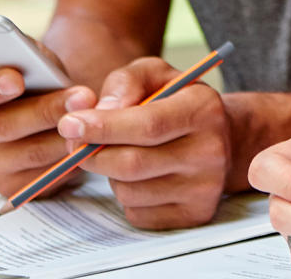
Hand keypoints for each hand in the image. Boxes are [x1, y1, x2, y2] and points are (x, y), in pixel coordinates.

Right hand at [0, 68, 82, 199]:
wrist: (45, 110)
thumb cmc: (34, 80)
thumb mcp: (30, 61)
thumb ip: (27, 58)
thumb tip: (35, 64)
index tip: (16, 79)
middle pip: (3, 127)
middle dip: (47, 110)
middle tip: (81, 96)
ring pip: (31, 152)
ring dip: (67, 134)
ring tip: (94, 117)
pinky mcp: (11, 187)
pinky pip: (45, 175)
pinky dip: (70, 157)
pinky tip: (89, 141)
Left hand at [59, 56, 232, 229]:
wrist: (221, 138)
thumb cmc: (177, 101)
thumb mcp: (154, 75)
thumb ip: (124, 83)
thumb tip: (96, 113)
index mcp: (203, 109)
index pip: (148, 125)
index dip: (103, 127)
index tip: (69, 125)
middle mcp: (211, 151)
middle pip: (133, 163)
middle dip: (93, 154)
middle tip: (76, 144)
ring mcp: (205, 188)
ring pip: (129, 191)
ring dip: (110, 175)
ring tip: (122, 155)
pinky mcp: (194, 215)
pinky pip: (137, 212)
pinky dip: (126, 196)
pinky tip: (140, 177)